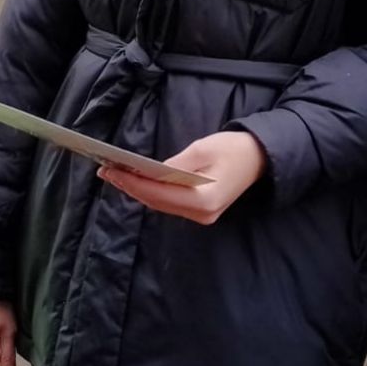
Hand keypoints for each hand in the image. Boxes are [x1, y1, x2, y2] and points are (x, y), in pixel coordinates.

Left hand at [96, 130, 265, 225]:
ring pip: (161, 205)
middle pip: (157, 202)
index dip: (132, 183)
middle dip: (130, 187)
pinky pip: (170, 203)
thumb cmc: (232, 149)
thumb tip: (148, 173)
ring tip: (116, 175)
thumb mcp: (202, 149)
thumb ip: (174, 165)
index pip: (158, 194)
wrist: (260, 158)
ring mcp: (201, 216)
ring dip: (138, 190)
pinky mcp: (201, 212)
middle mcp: (201, 214)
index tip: (110, 170)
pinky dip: (152, 192)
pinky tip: (137, 181)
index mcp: (203, 200)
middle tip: (106, 171)